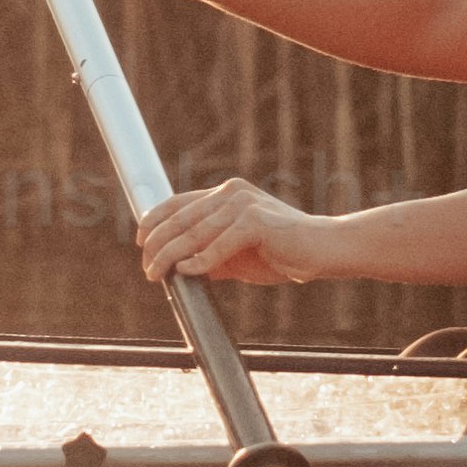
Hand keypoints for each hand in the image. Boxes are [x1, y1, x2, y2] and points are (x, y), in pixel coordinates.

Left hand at [137, 178, 325, 289]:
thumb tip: (179, 268)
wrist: (325, 250)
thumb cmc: (284, 253)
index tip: (141, 243)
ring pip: (194, 232)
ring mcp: (243, 204)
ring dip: (170, 255)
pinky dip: (200, 260)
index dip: (155, 222)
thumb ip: (212, 256)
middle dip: (158, 244)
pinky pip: (218, 244)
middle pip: (181, 217)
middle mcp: (231, 193)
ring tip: (156, 273)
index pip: (180, 203)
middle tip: (147, 268)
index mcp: (227, 194)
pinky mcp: (255, 221)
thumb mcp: (238, 255)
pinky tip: (185, 272)